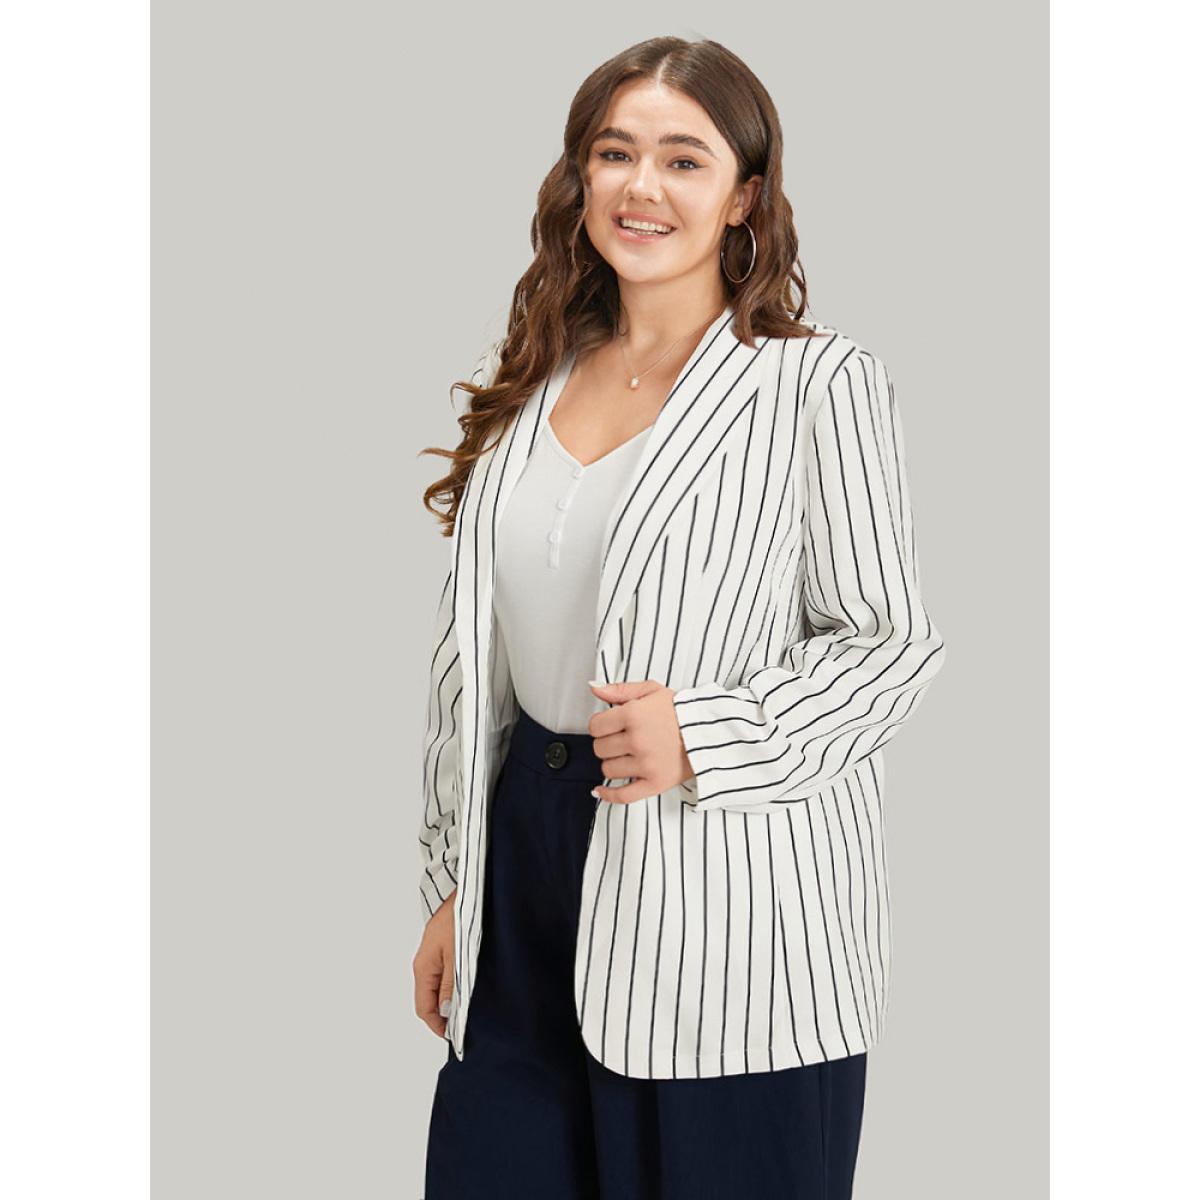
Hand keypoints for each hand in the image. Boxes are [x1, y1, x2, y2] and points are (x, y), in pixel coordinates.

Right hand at [413, 888, 455, 1036]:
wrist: (461, 891)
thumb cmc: (457, 919)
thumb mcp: (456, 955)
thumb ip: (451, 984)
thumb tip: (446, 1012)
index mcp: (423, 968)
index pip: (424, 1008)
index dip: (438, 1026)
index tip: (456, 1037)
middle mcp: (425, 965)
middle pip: (430, 1001)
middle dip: (445, 1017)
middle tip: (468, 1027)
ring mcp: (434, 957)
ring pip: (438, 989)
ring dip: (452, 1002)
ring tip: (471, 1010)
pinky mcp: (443, 950)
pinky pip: (445, 976)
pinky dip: (455, 987)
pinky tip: (469, 989)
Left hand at [586, 679, 695, 804]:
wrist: (710, 731)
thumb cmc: (681, 711)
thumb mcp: (651, 690)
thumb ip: (619, 689)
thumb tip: (594, 688)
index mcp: (633, 715)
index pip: (595, 727)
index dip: (600, 725)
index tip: (609, 726)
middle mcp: (637, 740)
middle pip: (600, 749)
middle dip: (607, 743)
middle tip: (621, 739)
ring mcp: (646, 764)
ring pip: (608, 770)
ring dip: (613, 763)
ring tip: (628, 755)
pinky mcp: (655, 783)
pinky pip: (622, 796)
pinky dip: (608, 795)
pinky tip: (600, 790)